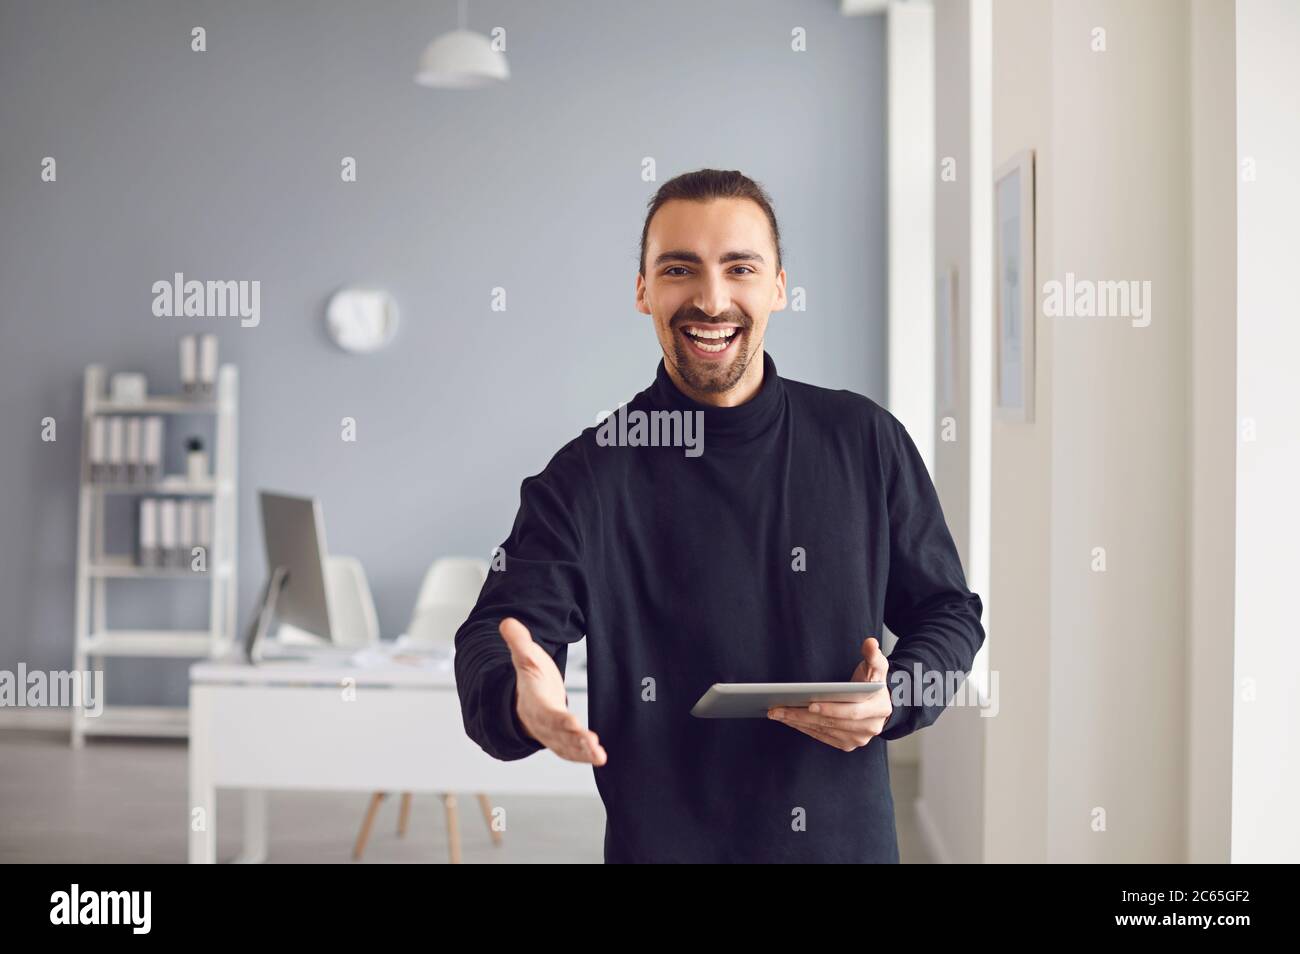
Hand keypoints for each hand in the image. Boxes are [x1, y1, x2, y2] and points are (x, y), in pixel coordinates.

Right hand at [498, 617, 606, 764]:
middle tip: (593, 745)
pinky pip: (572, 752)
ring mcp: (552, 735)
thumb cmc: (530, 679)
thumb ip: (519, 642)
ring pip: (567, 747)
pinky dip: (584, 756)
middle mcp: (543, 723)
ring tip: (600, 756)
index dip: (560, 720)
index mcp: (535, 703)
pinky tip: (600, 757)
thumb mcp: (525, 657)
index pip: (548, 713)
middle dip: (575, 741)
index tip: (574, 724)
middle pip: (559, 734)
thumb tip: (507, 622)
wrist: (524, 703)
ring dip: (583, 752)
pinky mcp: (562, 742)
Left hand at [767, 636, 892, 750]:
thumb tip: (870, 643)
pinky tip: (788, 719)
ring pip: (824, 731)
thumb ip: (873, 654)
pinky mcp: (846, 744)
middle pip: (833, 723)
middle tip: (780, 708)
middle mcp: (870, 728)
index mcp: (879, 709)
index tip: (811, 704)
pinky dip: (804, 728)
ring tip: (778, 712)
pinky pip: (822, 737)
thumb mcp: (876, 665)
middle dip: (804, 716)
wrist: (876, 703)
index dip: (831, 709)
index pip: (852, 712)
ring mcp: (858, 739)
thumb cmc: (871, 682)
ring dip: (799, 723)